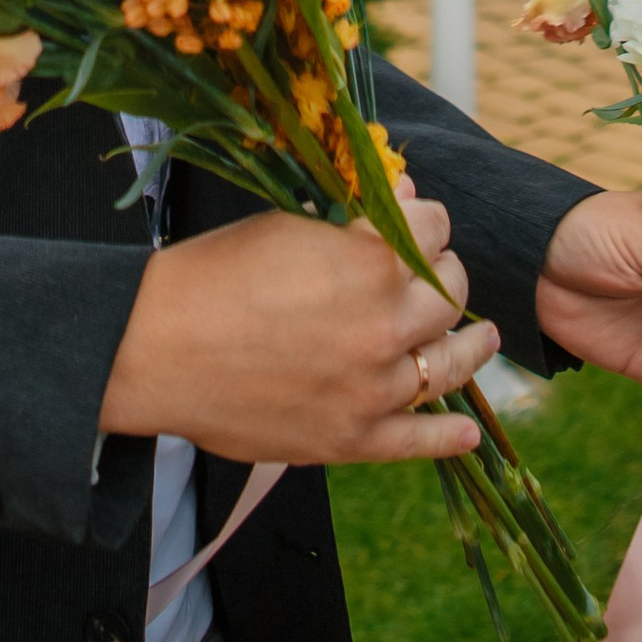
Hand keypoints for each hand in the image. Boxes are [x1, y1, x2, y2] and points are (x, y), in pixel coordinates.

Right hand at [99, 195, 498, 466]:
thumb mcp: (288, 225)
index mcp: (371, 263)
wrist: (156, 348)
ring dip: (473, 346)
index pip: (435, 230)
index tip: (414, 223)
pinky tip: (468, 433)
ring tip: (485, 338)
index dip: (424, 220)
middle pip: (451, 293)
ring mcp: (373, 390)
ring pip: (451, 364)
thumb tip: (408, 200)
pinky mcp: (352, 441)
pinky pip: (418, 441)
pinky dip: (448, 438)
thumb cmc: (215, 274)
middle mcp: (385, 326)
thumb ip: (355, 219)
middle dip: (444, 274)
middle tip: (433, 274)